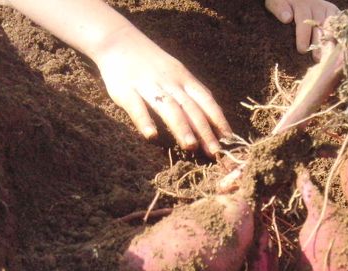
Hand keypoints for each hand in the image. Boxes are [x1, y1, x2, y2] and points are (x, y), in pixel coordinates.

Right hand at [93, 25, 231, 155]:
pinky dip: (145, 121)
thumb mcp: (178, 74)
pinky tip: (152, 136)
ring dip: (181, 127)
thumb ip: (192, 96)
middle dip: (204, 131)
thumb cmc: (154, 65)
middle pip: (191, 109)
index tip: (229, 139)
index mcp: (185, 79)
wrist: (119, 40)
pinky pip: (137, 107)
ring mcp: (148, 85)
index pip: (206, 100)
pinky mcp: (126, 90)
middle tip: (215, 152)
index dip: (218, 119)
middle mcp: (170, 82)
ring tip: (191, 146)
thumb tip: (213, 123)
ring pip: (168, 108)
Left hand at [265, 0, 339, 60]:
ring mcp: (326, 8)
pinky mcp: (334, 12)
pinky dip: (340, 36)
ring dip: (331, 43)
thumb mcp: (276, 3)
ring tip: (330, 57)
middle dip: (318, 44)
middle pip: (320, 27)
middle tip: (317, 59)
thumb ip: (280, 9)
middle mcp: (317, 5)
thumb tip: (287, 18)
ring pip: (331, 27)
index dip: (303, 36)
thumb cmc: (284, 3)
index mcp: (301, 5)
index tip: (302, 50)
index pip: (304, 21)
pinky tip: (340, 49)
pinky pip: (339, 24)